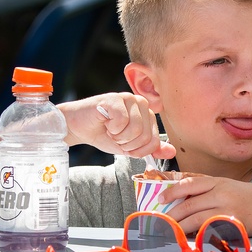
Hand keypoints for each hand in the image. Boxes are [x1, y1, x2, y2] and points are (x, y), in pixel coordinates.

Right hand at [60, 93, 175, 159]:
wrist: (79, 127)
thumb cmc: (104, 134)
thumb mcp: (130, 146)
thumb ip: (150, 148)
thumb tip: (172, 152)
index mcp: (148, 114)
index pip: (153, 142)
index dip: (136, 150)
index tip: (123, 144)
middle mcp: (141, 103)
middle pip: (145, 136)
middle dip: (126, 144)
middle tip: (114, 136)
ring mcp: (128, 98)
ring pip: (135, 130)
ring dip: (118, 137)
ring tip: (110, 129)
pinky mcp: (115, 98)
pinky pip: (122, 122)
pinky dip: (111, 129)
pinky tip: (104, 122)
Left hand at [160, 177, 251, 234]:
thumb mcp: (234, 186)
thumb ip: (213, 189)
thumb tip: (188, 197)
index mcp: (221, 181)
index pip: (190, 183)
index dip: (172, 191)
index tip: (160, 198)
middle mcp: (222, 193)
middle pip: (189, 203)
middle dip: (171, 214)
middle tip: (159, 222)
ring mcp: (228, 209)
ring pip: (195, 218)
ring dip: (179, 227)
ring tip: (167, 233)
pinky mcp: (234, 225)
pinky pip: (209, 231)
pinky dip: (196, 236)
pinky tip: (189, 240)